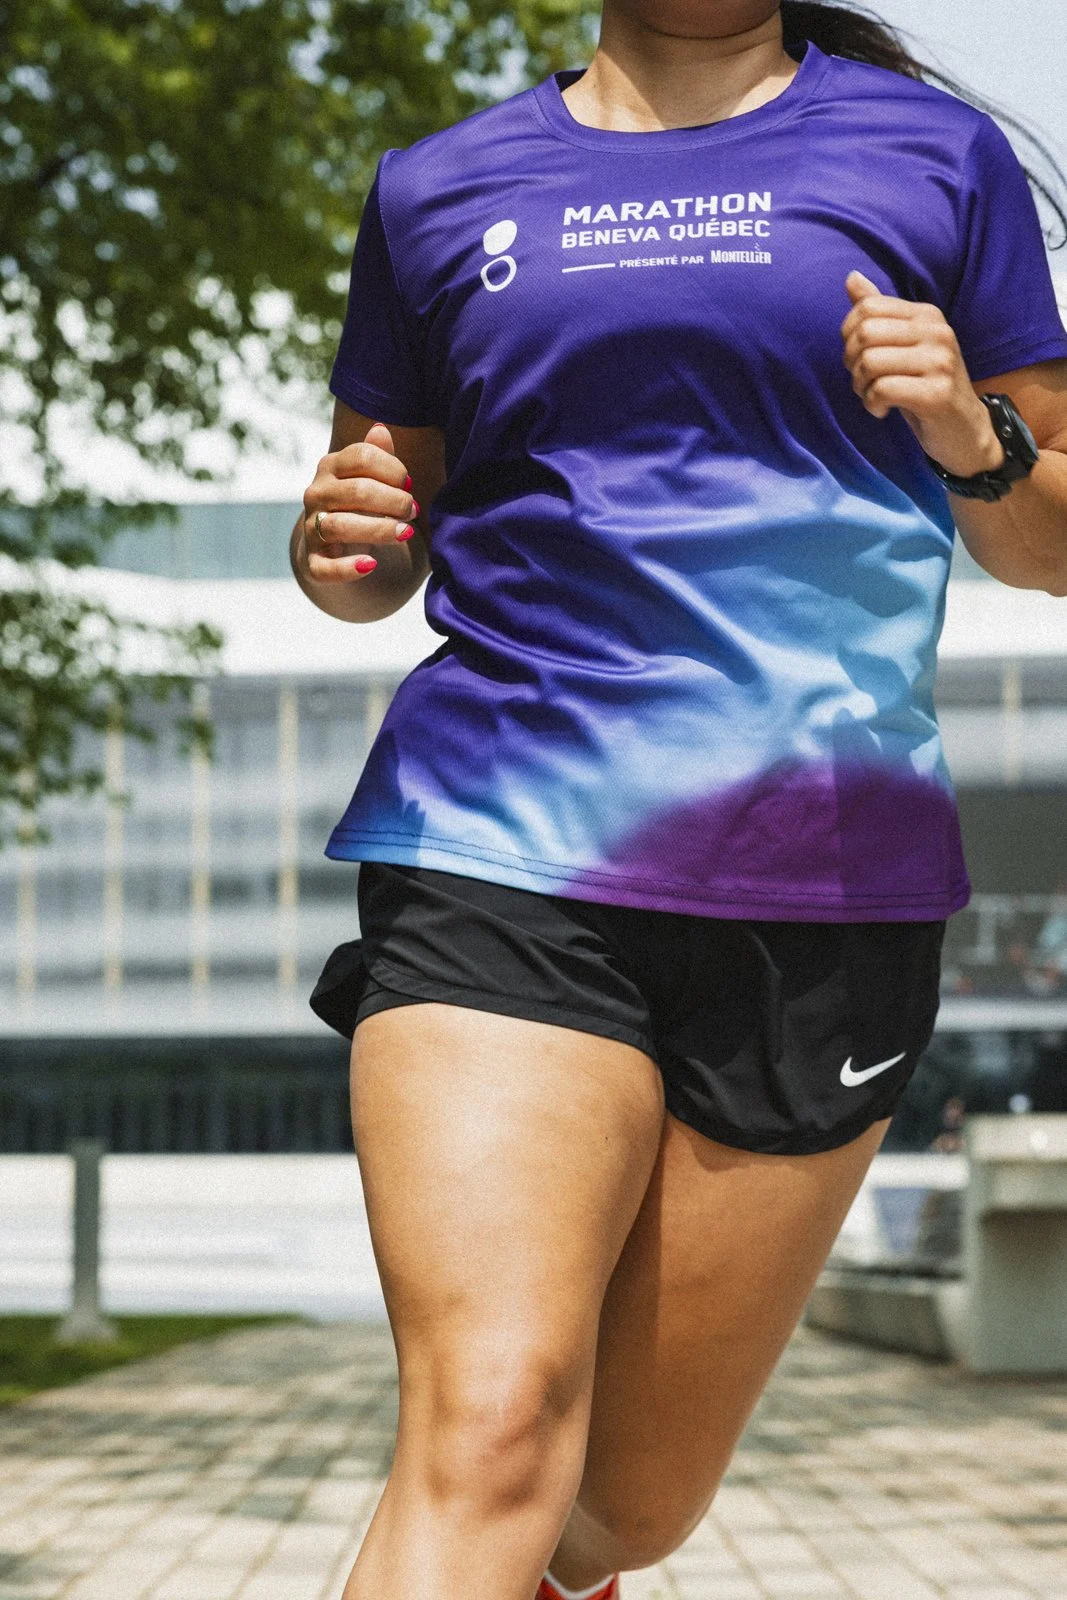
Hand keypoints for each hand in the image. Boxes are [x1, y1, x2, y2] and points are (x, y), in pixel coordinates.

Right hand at [299, 421, 418, 582]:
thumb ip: (377, 456)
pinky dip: (348, 568)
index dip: (392, 470)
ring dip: (379, 530)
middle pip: (357, 491)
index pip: (361, 457)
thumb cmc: (361, 503)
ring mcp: (311, 528)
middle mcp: (316, 494)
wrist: (336, 544)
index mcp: (330, 467)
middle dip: (393, 501)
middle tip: (413, 511)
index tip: (409, 484)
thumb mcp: (370, 477)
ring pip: (341, 527)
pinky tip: (372, 564)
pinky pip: (325, 568)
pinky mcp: (313, 562)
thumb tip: (381, 430)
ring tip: (405, 533)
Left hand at [841, 271, 1005, 477]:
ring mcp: (939, 362)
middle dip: (851, 362)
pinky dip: (872, 404)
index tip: (859, 357)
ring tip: (872, 397)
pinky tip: (882, 410)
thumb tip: (851, 277)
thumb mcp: (904, 345)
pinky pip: (882, 389)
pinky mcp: (936, 394)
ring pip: (870, 361)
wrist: (963, 428)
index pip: (868, 307)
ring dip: (860, 386)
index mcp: (927, 314)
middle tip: (863, 381)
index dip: (849, 334)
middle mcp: (937, 332)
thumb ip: (880, 313)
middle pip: (865, 333)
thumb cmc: (925, 386)